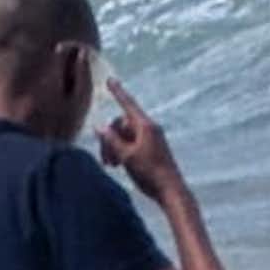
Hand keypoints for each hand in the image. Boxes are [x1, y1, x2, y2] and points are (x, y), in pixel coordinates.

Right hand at [98, 77, 185, 200]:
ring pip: (125, 135)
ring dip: (114, 147)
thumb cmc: (149, 173)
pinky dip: (122, 151)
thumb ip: (112, 141)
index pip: (128, 104)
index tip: (110, 80)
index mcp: (145, 126)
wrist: (170, 190)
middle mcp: (149, 128)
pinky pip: (132, 142)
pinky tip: (118, 165)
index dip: (118, 92)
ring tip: (111, 165)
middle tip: (106, 161)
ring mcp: (151, 138)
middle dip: (110, 139)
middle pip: (122, 124)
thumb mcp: (127, 156)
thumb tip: (99, 126)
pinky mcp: (151, 148)